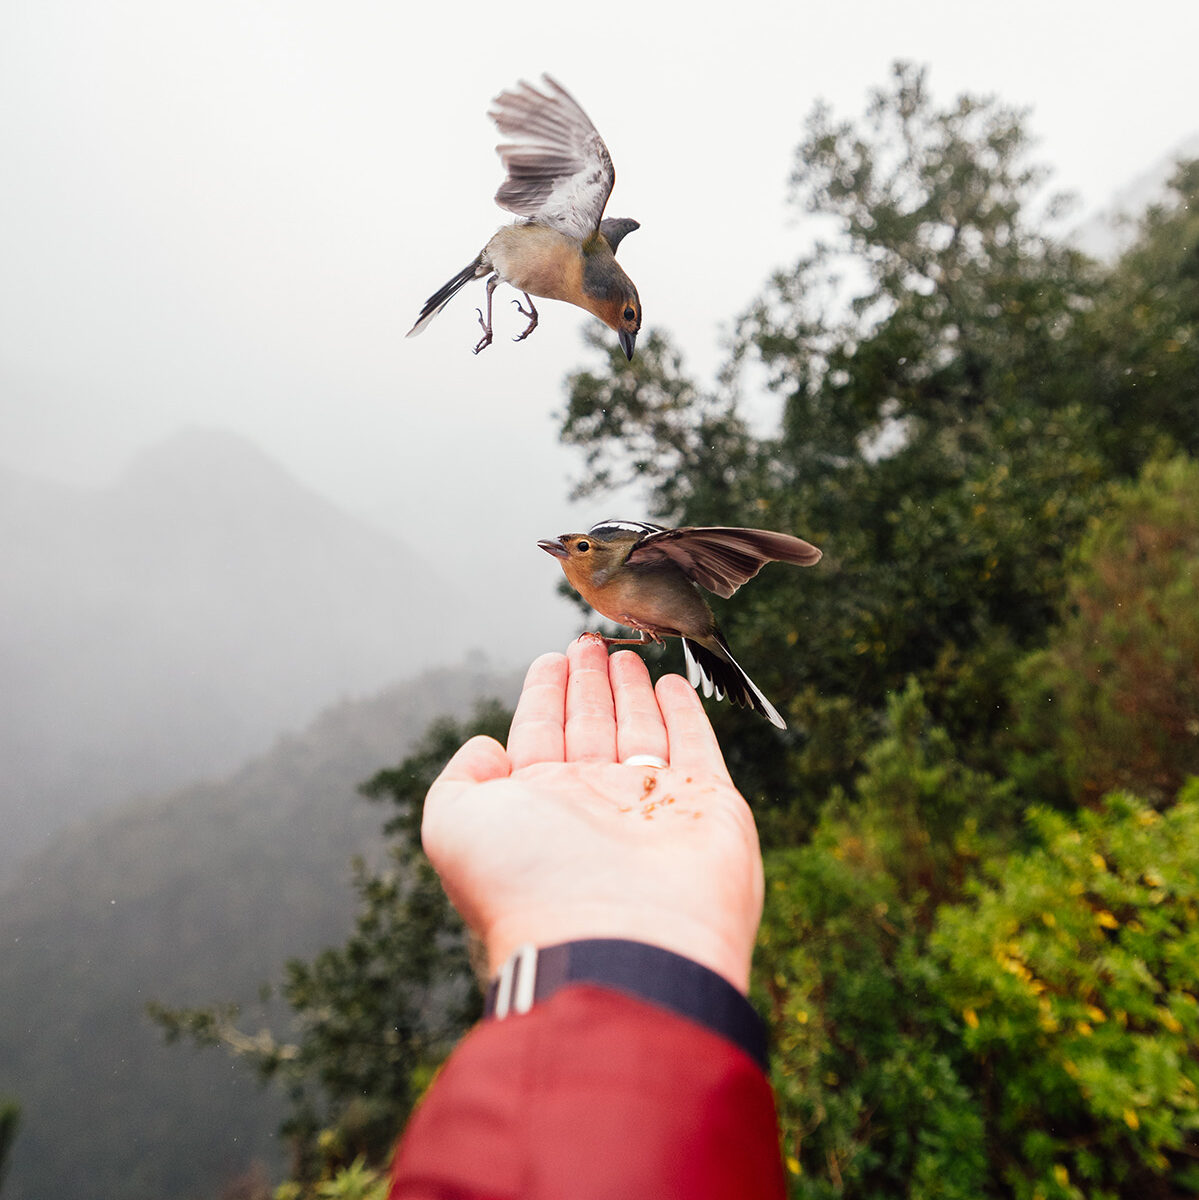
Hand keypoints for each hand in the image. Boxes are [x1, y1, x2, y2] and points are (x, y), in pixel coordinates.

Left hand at [421, 636, 764, 993]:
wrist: (620, 945)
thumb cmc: (531, 885)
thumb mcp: (456, 827)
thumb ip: (458, 782)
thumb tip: (485, 750)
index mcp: (540, 807)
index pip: (541, 734)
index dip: (545, 694)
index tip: (552, 658)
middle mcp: (594, 805)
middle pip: (591, 727)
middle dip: (588, 684)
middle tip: (589, 641)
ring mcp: (653, 805)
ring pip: (640, 731)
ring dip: (631, 692)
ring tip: (625, 654)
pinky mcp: (708, 805)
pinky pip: (695, 746)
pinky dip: (685, 715)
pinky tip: (672, 685)